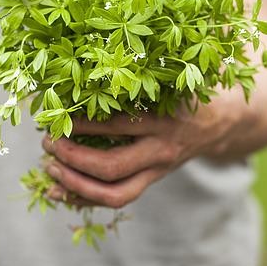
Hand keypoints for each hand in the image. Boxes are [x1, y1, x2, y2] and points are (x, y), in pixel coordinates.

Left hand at [43, 90, 239, 208]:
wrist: (218, 123)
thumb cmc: (186, 94)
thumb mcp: (170, 80)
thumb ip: (139, 77)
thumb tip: (91, 66)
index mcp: (162, 121)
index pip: (116, 127)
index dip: (83, 124)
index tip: (57, 115)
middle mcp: (160, 151)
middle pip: (112, 167)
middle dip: (72, 158)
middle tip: (48, 143)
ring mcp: (156, 172)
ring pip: (114, 194)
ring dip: (76, 185)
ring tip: (49, 169)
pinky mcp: (151, 182)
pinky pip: (117, 200)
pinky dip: (85, 199)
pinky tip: (61, 191)